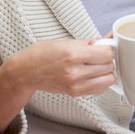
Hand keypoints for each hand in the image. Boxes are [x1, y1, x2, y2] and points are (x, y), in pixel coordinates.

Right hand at [0, 38, 116, 133]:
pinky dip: (100, 82)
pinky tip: (91, 75)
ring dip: (106, 72)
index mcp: (73, 55)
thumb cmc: (43, 54)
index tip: (102, 48)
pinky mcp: (75, 93)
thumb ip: (90, 43)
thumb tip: (109, 40)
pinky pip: (100, 89)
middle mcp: (75, 72)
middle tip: (98, 56)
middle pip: (109, 67)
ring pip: (108, 80)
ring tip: (96, 66)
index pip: (107, 54)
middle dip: (107, 60)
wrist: (25, 72)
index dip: (107, 49)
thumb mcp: (67, 42)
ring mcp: (75, 85)